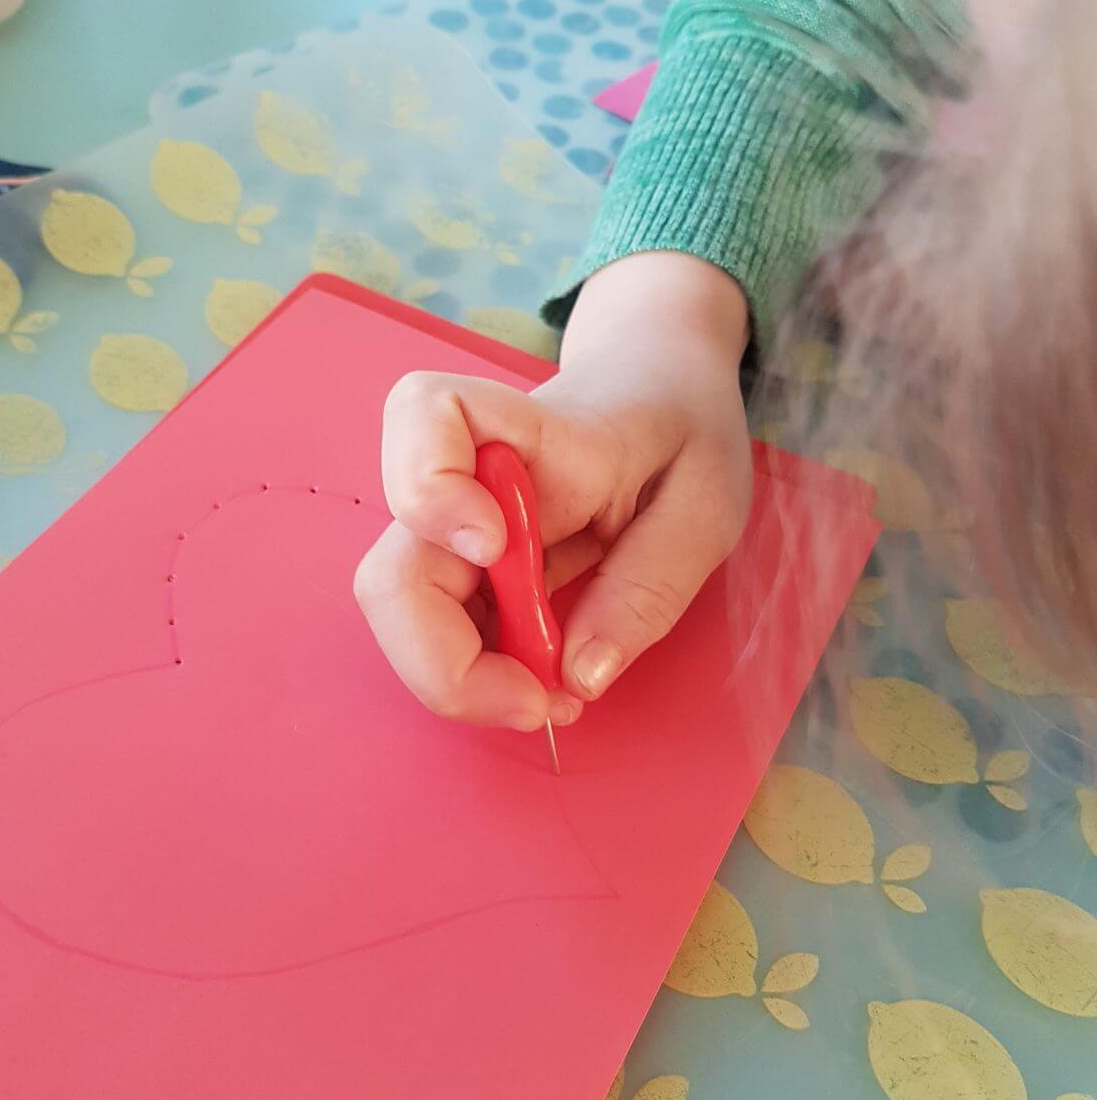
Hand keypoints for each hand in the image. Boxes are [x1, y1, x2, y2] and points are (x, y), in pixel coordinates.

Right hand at [354, 253, 753, 730]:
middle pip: (394, 569)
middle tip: (536, 703)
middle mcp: (469, 480)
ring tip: (552, 696)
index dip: (430, 488)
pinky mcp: (460, 567)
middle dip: (444, 661)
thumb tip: (577, 676)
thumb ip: (647, 587)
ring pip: (404, 614)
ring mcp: (455, 527)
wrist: (659, 395)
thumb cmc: (682, 433)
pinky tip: (539, 677)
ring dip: (462, 677)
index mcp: (536, 431)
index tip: (494, 549)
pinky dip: (477, 673)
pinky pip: (437, 631)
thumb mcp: (705, 507)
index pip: (426, 414)